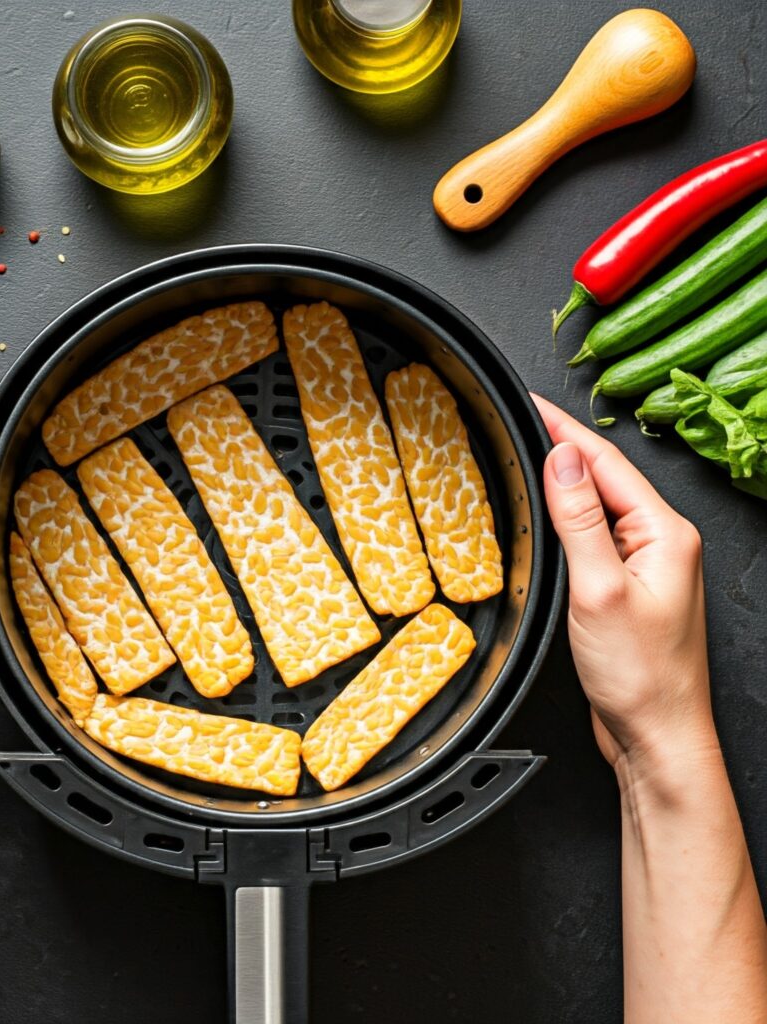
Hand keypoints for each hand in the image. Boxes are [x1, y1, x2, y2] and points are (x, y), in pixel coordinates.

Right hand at [532, 395, 714, 774]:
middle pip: (604, 477)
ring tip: (526, 455)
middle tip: (518, 420)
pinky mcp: (627, 587)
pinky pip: (593, 537)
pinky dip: (566, 519)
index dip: (564, 428)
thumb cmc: (641, 675)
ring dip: (563, 481)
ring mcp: (645, 565)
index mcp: (665, 532)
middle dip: (562, 445)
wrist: (657, 735)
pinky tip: (545, 516)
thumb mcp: (599, 589)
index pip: (607, 463)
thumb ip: (579, 519)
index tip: (530, 403)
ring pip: (597, 506)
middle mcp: (661, 542)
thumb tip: (563, 458)